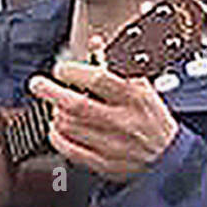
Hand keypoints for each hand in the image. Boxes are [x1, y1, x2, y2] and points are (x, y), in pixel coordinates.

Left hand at [28, 60, 178, 182]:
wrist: (168, 155)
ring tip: (55, 107)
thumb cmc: (151, 116)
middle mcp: (124, 121)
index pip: (98, 79)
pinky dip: (58, 137)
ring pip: (70, 126)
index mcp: (135, 97)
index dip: (73, 72)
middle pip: (77, 105)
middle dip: (51, 91)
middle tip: (38, 84)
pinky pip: (71, 150)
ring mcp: (113, 144)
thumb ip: (115, 64)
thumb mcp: (142, 85)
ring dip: (55, 114)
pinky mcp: (105, 164)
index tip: (61, 69)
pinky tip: (57, 129)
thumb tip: (95, 43)